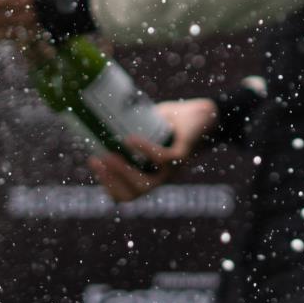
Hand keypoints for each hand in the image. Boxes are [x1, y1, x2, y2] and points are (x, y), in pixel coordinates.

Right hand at [90, 97, 217, 203]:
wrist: (210, 115)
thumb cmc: (177, 122)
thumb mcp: (150, 124)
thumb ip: (131, 122)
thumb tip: (102, 108)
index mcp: (150, 174)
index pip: (125, 193)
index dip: (107, 184)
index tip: (93, 161)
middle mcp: (161, 177)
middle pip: (131, 194)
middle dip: (110, 181)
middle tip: (97, 160)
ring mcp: (173, 169)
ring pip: (145, 184)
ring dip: (123, 173)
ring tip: (107, 156)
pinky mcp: (184, 156)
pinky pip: (163, 159)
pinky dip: (145, 151)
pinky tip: (129, 139)